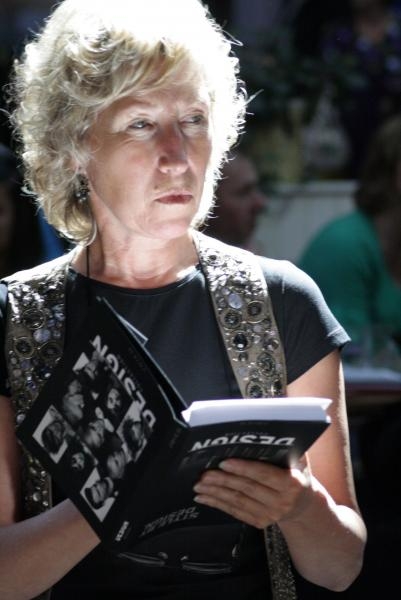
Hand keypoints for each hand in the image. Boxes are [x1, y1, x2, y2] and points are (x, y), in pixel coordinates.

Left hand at [193, 458, 311, 528]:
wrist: (304, 506)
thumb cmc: (298, 475)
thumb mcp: (300, 461)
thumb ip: (288, 448)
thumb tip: (271, 430)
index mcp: (291, 484)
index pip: (263, 475)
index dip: (243, 469)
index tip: (224, 463)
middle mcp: (281, 502)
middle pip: (247, 489)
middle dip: (223, 480)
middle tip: (205, 473)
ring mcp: (270, 515)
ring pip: (237, 502)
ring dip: (216, 492)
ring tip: (199, 484)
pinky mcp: (260, 523)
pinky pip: (235, 512)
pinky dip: (217, 504)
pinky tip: (204, 497)